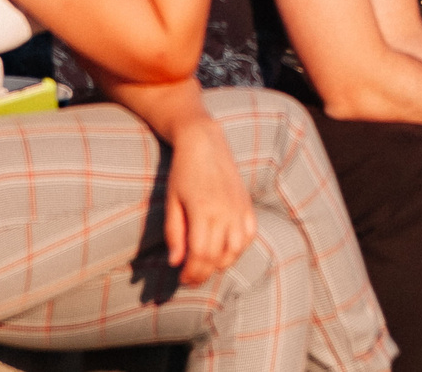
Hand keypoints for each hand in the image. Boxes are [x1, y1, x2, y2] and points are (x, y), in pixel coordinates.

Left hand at [162, 115, 256, 285]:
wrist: (205, 142)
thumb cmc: (183, 171)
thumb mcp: (172, 201)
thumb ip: (174, 233)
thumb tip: (175, 263)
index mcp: (203, 211)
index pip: (200, 256)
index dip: (191, 273)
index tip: (182, 280)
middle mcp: (225, 212)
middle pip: (217, 257)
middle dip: (203, 274)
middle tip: (191, 279)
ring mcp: (238, 208)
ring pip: (236, 250)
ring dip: (221, 263)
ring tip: (206, 265)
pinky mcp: (247, 204)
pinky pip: (249, 235)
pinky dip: (239, 248)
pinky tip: (226, 250)